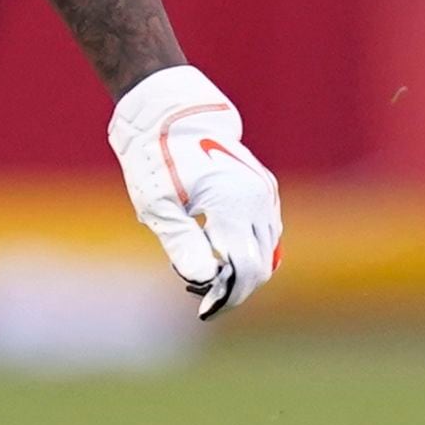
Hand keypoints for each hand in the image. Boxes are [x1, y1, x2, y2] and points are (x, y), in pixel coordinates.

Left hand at [108, 64, 282, 317]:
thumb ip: (182, 245)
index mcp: (234, 204)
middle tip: (197, 294)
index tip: (203, 312)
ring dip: (241, 270)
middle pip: (262, 266)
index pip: (245, 269)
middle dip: (233, 288)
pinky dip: (247, 250)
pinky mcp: (265, 188)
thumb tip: (204, 282)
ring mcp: (266, 192)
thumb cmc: (156, 158)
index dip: (228, 298)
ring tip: (202, 270)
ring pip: (268, 251)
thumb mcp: (159, 207)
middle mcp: (259, 199)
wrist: (171, 113)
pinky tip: (216, 251)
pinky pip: (265, 233)